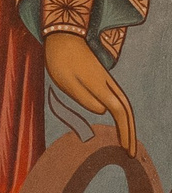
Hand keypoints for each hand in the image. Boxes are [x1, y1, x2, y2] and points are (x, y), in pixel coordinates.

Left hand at [46, 31, 137, 150]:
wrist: (64, 39)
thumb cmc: (61, 61)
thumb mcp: (67, 81)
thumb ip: (85, 97)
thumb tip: (103, 111)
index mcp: (100, 86)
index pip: (119, 112)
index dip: (124, 131)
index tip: (126, 149)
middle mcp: (108, 84)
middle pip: (126, 111)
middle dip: (130, 133)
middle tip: (131, 153)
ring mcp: (107, 82)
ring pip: (124, 105)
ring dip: (128, 125)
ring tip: (127, 143)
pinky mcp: (102, 81)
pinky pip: (117, 101)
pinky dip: (122, 115)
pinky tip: (119, 125)